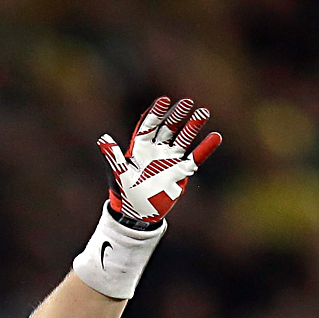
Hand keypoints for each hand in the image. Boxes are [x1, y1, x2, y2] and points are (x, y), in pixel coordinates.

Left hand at [97, 96, 219, 226]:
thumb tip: (102, 139)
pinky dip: (205, 148)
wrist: (138, 216)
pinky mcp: (181, 172)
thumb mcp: (119, 176)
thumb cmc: (125, 196)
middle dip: (177, 115)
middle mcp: (156, 151)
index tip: (164, 101)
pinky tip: (216, 136)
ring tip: (203, 113)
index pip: (149, 126)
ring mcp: (170, 160)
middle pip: (168, 128)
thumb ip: (114, 157)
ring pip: (183, 139)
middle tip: (186, 102)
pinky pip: (195, 158)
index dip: (156, 113)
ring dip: (193, 126)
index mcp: (140, 149)